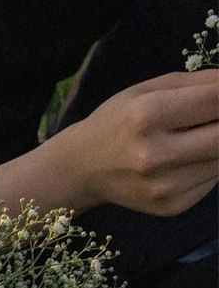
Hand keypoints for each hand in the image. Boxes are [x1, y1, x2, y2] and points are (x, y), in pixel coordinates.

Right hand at [73, 71, 218, 216]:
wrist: (83, 168)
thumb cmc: (118, 120)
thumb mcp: (149, 89)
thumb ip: (200, 82)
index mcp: (146, 115)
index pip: (217, 99)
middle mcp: (155, 155)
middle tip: (214, 119)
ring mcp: (164, 186)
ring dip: (218, 144)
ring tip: (195, 137)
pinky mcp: (172, 206)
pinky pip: (213, 180)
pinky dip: (210, 165)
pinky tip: (185, 160)